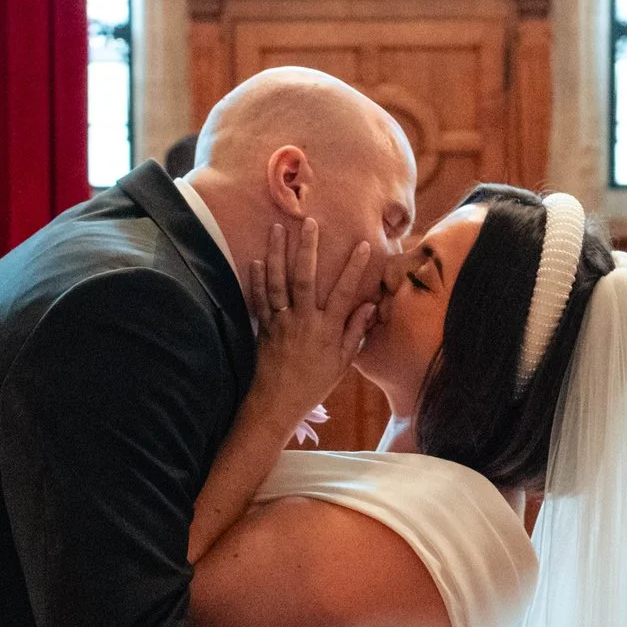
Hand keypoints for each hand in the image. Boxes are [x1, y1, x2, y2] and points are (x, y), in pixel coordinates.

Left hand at [246, 220, 377, 437]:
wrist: (277, 404)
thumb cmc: (313, 385)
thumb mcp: (342, 363)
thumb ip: (356, 333)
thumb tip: (370, 306)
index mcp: (327, 330)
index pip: (343, 293)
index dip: (354, 269)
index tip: (362, 245)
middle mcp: (304, 322)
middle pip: (305, 279)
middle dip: (308, 249)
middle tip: (310, 223)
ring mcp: (281, 323)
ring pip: (278, 283)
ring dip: (276, 254)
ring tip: (277, 229)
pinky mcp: (264, 328)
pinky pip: (260, 299)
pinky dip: (257, 280)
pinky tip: (256, 261)